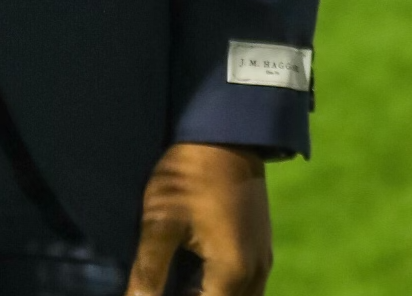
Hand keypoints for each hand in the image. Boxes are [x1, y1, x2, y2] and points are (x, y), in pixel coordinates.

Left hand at [125, 144, 271, 295]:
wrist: (226, 131)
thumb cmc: (189, 173)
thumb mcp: (161, 219)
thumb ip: (149, 269)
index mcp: (232, 274)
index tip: (152, 294)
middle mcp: (255, 275)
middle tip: (160, 287)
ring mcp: (262, 260)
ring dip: (208, 294)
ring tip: (175, 283)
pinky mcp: (261, 246)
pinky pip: (245, 286)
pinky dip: (220, 288)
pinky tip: (194, 274)